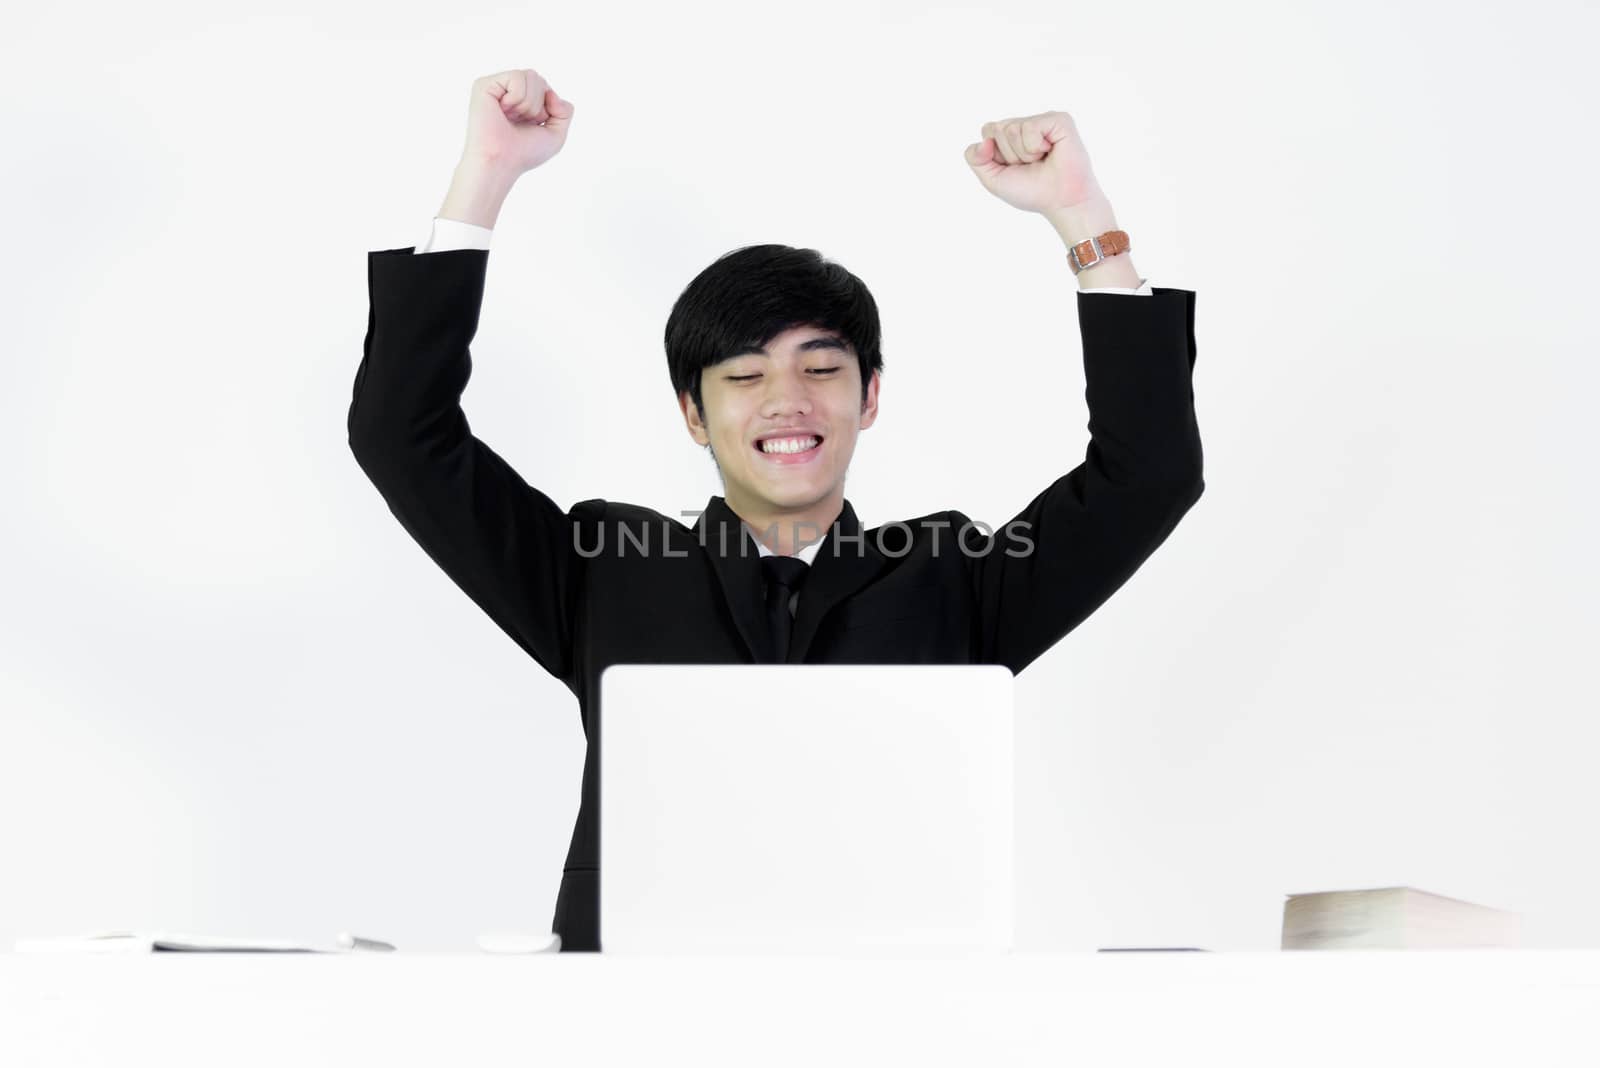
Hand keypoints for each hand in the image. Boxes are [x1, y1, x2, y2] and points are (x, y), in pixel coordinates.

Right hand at [460, 69, 574, 174]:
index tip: (533, 126)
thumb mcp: (556, 134)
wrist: (501, 162)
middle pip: (540, 80)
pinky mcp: (484, 85)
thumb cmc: (524, 153)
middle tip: (521, 122)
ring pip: (531, 76)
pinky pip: (517, 77)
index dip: (548, 109)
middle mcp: (508, 92)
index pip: (546, 88)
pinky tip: (503, 110)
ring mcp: (496, 87)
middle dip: (539, 106)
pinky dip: (517, 98)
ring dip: (529, 104)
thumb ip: (565, 111)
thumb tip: (550, 92)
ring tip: (511, 117)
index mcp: (522, 102)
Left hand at [963, 111, 1105, 214]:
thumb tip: (984, 140)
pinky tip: (1050, 151)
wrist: (1060, 201)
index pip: (987, 130)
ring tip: (1041, 160)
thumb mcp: (992, 179)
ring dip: (1024, 154)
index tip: (1014, 167)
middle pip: (997, 128)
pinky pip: (1030, 127)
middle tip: (1031, 165)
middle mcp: (1026, 124)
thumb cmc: (1031, 191)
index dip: (996, 155)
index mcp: (1011, 135)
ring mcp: (1043, 120)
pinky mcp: (1059, 119)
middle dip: (1009, 155)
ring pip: (1011, 128)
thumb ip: (975, 158)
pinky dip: (1035, 147)